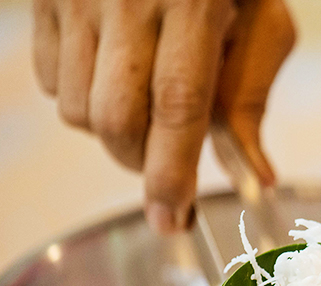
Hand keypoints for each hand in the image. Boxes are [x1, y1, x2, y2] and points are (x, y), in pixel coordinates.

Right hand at [32, 0, 295, 231]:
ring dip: (113, 132)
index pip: (178, 107)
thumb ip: (251, 97)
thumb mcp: (262, 24)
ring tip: (145, 103)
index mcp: (195, 3)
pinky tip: (114, 76)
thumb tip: (256, 177)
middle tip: (165, 167)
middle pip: (116, 120)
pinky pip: (51, 81)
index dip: (171, 174)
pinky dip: (82, 99)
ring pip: (77, 109)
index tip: (172, 222)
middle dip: (140, 164)